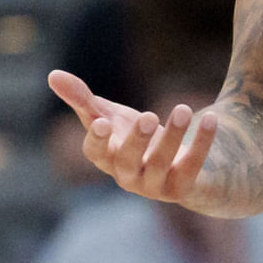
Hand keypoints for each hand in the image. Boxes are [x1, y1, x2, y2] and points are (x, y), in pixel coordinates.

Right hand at [47, 69, 218, 202]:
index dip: (96, 140)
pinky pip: (193, 166)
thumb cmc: (140, 139)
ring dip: (172, 136)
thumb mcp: (113, 116)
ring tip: (183, 109)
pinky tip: (210, 118)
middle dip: (136, 139)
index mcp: (108, 159)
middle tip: (149, 116)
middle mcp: (128, 176)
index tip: (100, 121)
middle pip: (127, 161)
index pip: (94, 154)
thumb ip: (83, 99)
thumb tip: (52, 74)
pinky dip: (201, 142)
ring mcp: (156, 186)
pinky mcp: (185, 187)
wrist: (186, 169)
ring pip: (161, 163)